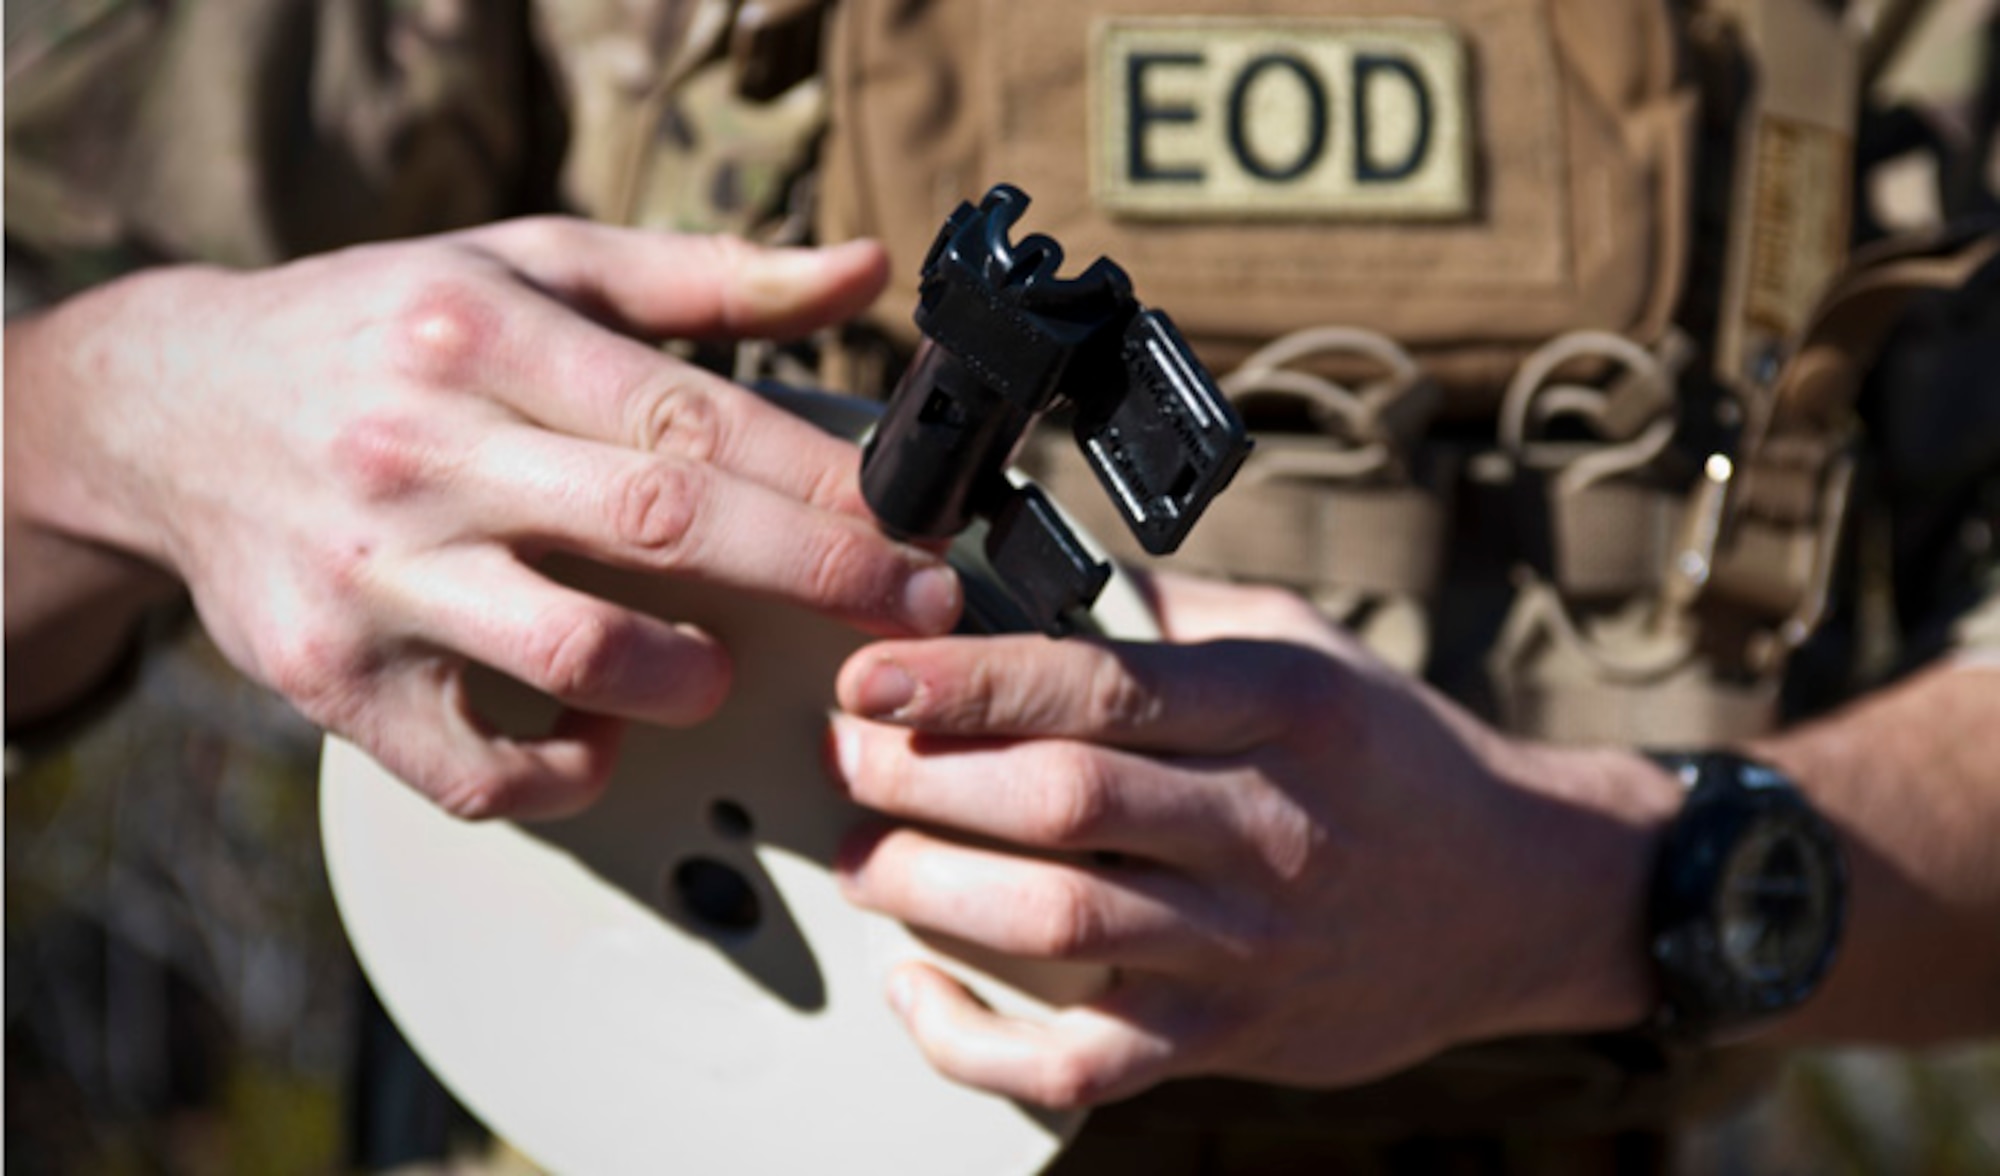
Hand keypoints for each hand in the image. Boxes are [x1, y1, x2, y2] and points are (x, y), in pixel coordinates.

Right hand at [6, 220, 959, 817]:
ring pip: (572, 654)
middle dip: (815, 575)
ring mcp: (371, 572)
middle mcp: (423, 450)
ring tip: (721, 666)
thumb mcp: (529, 266)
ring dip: (687, 678)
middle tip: (917, 610)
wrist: (170, 408)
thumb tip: (866, 275)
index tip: (916, 523)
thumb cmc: (384, 331)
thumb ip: (704, 279)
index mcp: (482, 336)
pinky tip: (601, 732)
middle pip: (660, 524)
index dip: (820, 481)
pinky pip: (472, 770)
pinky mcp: (330, 677)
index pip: (690, 415)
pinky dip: (563, 773)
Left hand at [828, 574, 1678, 1107]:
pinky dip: (980, 1041)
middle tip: (846, 758)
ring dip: (932, 891)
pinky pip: (1086, 1063)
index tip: (871, 675)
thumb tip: (1026, 584)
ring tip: (862, 855)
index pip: (1102, 687)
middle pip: (1065, 804)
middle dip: (925, 779)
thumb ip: (1172, 618)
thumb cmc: (1391, 755)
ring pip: (1063, 926)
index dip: (968, 680)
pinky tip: (917, 991)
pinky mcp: (1233, 1037)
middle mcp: (1268, 824)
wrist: (1519, 895)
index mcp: (1284, 707)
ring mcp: (1251, 943)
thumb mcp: (1305, 647)